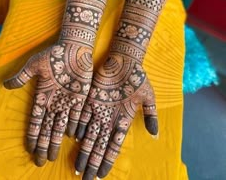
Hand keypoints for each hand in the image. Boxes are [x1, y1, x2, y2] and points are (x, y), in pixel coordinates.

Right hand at [4, 42, 92, 165]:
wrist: (74, 48)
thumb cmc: (54, 54)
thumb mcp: (34, 65)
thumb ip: (22, 76)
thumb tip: (5, 85)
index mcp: (42, 96)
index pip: (36, 120)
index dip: (33, 135)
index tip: (29, 148)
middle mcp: (54, 102)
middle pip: (48, 128)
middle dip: (43, 144)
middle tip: (40, 162)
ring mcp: (68, 101)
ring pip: (61, 126)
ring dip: (57, 141)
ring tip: (52, 156)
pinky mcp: (81, 97)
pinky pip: (77, 116)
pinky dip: (75, 126)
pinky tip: (73, 138)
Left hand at [74, 53, 157, 179]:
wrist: (124, 60)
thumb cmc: (137, 77)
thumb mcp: (148, 96)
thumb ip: (151, 115)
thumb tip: (156, 135)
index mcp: (123, 119)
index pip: (113, 145)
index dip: (107, 160)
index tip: (102, 175)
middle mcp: (109, 117)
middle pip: (99, 144)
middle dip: (93, 161)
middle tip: (85, 178)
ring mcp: (98, 109)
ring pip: (89, 134)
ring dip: (84, 150)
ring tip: (78, 166)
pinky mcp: (89, 98)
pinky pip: (82, 116)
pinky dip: (78, 127)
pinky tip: (74, 141)